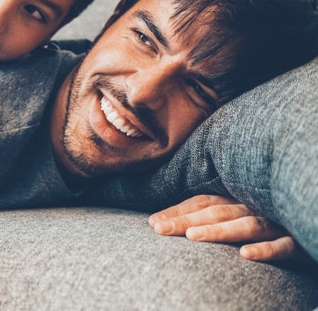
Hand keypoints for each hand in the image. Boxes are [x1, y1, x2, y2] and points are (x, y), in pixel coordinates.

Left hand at [149, 194, 302, 261]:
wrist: (307, 221)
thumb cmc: (266, 222)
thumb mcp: (236, 215)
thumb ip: (209, 216)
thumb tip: (163, 222)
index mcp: (236, 200)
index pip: (202, 203)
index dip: (178, 211)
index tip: (153, 223)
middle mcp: (252, 207)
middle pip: (216, 212)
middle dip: (187, 221)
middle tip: (160, 229)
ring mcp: (275, 223)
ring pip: (246, 225)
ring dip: (219, 231)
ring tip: (194, 237)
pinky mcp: (296, 240)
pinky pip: (282, 246)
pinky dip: (264, 250)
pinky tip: (245, 255)